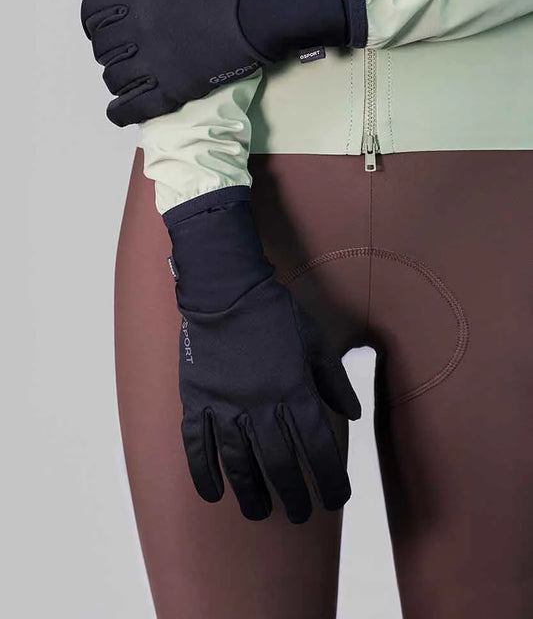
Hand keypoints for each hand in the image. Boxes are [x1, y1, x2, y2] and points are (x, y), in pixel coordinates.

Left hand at [81, 0, 270, 125]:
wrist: (255, 11)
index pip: (90, 13)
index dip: (95, 22)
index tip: (108, 28)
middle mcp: (136, 28)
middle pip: (102, 49)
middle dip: (110, 51)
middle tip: (128, 54)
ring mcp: (152, 61)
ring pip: (113, 79)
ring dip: (118, 80)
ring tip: (132, 78)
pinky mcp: (170, 89)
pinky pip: (131, 109)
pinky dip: (120, 112)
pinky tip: (121, 110)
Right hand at [164, 185, 360, 522]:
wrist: (225, 289)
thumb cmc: (275, 312)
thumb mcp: (316, 341)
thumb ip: (335, 380)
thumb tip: (353, 416)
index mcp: (294, 389)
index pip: (318, 446)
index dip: (331, 477)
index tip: (338, 498)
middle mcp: (260, 404)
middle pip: (280, 462)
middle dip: (295, 493)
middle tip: (301, 514)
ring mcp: (225, 404)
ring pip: (238, 461)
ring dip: (252, 492)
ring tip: (260, 513)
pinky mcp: (197, 399)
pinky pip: (197, 444)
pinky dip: (203, 472)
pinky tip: (213, 495)